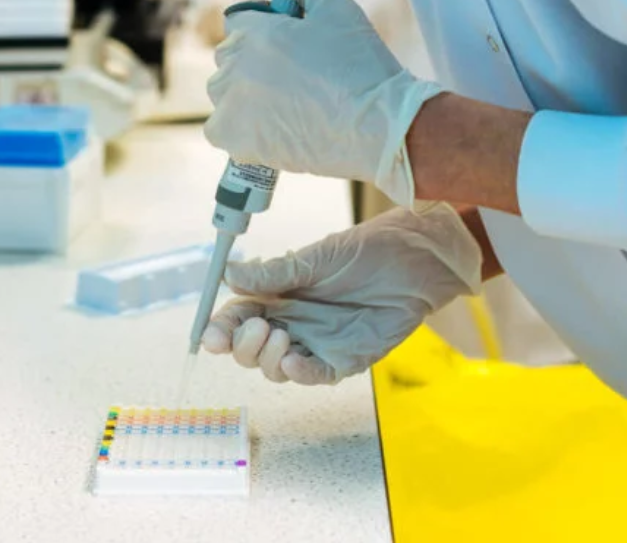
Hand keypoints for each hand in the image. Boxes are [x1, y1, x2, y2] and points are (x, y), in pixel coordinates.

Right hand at [202, 205, 481, 383]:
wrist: (415, 261)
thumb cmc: (366, 251)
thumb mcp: (316, 258)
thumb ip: (275, 273)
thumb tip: (229, 274)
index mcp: (280, 295)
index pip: (239, 317)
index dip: (221, 328)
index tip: (212, 334)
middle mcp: (293, 322)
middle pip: (250, 349)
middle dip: (243, 346)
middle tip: (257, 329)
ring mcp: (317, 342)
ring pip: (276, 368)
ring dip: (268, 360)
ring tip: (281, 338)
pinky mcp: (345, 359)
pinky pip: (314, 375)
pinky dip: (299, 373)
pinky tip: (293, 362)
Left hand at [204, 0, 443, 204]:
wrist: (379, 127)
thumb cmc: (360, 65)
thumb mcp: (336, 3)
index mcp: (256, 33)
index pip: (239, 23)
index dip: (266, 31)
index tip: (291, 46)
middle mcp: (237, 67)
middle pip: (229, 56)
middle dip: (253, 60)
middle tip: (295, 76)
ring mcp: (234, 107)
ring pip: (222, 91)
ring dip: (243, 93)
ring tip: (285, 103)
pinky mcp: (238, 143)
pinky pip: (219, 129)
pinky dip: (237, 129)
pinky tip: (267, 128)